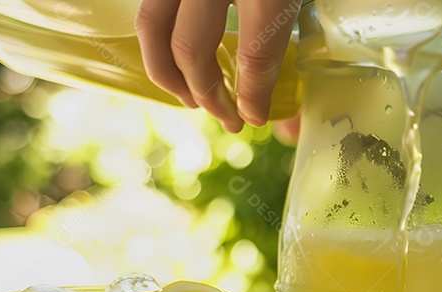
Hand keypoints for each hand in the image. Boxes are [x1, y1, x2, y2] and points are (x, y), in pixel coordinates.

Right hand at [135, 0, 300, 132]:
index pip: (254, 56)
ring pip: (151, 26)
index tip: (252, 118)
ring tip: (189, 97)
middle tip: (223, 117)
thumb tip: (291, 128)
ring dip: (165, 70)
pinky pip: (149, 5)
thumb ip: (292, 54)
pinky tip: (178, 56)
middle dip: (203, 93)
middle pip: (189, 47)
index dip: (252, 97)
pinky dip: (159, 37)